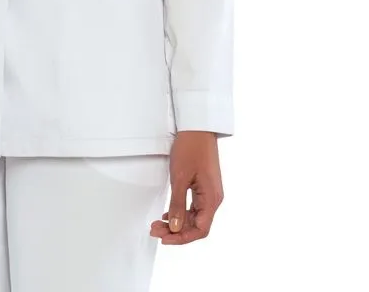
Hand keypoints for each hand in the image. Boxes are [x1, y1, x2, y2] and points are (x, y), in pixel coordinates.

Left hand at [149, 130, 223, 244]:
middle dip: (176, 231)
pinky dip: (181, 212)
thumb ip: (178, 204)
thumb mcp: (180, 178)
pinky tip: (169, 214)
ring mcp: (209, 192)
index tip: (165, 239)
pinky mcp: (204, 186)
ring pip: (194, 217)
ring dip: (177, 222)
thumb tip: (176, 227)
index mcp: (211, 199)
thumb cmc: (191, 147)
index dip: (182, 238)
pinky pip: (194, 206)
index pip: (200, 230)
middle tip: (155, 230)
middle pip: (196, 225)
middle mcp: (213, 198)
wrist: (197, 128)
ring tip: (158, 224)